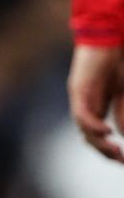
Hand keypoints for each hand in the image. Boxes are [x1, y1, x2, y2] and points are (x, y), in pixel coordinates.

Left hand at [67, 44, 123, 162]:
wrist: (107, 37)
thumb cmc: (116, 61)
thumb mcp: (122, 91)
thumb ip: (122, 110)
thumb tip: (121, 134)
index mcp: (95, 105)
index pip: (96, 136)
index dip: (108, 150)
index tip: (123, 159)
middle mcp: (84, 104)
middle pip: (89, 136)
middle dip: (105, 151)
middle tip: (122, 160)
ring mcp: (80, 97)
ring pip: (84, 128)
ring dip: (100, 142)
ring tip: (116, 151)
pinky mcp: (78, 89)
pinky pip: (82, 114)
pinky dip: (94, 125)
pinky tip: (108, 131)